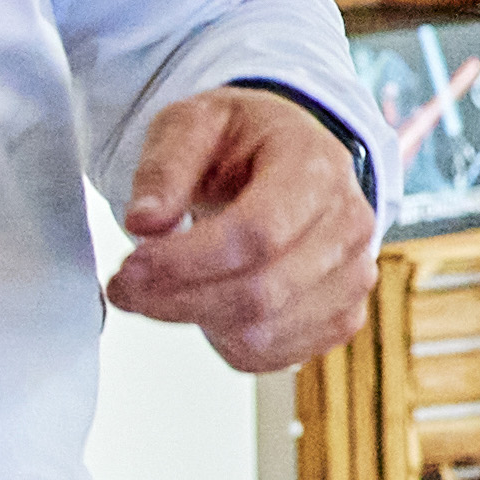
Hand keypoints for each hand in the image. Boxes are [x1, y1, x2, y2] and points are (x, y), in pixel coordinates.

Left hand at [112, 83, 382, 370]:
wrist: (286, 159)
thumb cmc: (241, 141)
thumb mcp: (193, 124)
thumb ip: (164, 167)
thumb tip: (144, 221)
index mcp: (316, 165)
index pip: (258, 233)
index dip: (186, 262)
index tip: (129, 267)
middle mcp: (349, 224)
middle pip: (261, 292)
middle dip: (177, 300)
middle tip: (124, 288)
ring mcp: (354, 275)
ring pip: (264, 333)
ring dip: (194, 321)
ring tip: (159, 292)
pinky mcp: (342, 315)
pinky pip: (274, 356)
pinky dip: (224, 341)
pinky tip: (202, 304)